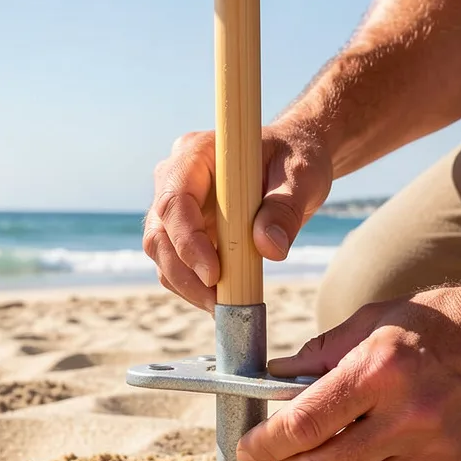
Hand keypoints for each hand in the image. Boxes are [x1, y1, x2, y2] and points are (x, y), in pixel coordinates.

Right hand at [143, 125, 332, 310]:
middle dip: (183, 274)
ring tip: (224, 307)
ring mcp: (178, 206)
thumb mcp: (301, 176)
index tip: (214, 275)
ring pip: (163, 254)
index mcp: (197, 153)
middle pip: (159, 233)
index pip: (175, 200)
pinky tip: (223, 300)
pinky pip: (178, 264)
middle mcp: (176, 178)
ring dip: (187, 286)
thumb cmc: (296, 158)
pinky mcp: (185, 230)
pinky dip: (195, 286)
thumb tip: (270, 249)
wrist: (293, 162)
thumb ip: (285, 209)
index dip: (187, 241)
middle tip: (217, 303)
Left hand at [235, 284, 460, 460]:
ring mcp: (437, 450)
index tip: (248, 448)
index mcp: (381, 369)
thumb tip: (270, 380)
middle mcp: (409, 414)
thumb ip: (320, 354)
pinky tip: (375, 457)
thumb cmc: (440, 324)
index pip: (303, 423)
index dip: (265, 443)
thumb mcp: (375, 320)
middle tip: (285, 455)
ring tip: (334, 453)